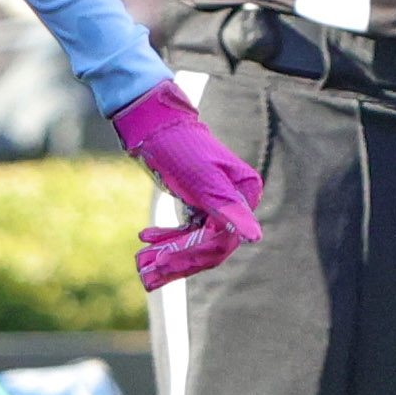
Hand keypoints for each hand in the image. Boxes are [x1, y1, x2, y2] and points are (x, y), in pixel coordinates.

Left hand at [114, 83, 265, 289]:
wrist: (153, 123)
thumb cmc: (178, 147)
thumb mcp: (202, 181)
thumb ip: (228, 210)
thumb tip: (255, 238)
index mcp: (244, 194)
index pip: (223, 240)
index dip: (194, 255)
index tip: (163, 262)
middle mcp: (236, 200)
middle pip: (209, 244)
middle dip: (177, 259)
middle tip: (147, 272)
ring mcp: (217, 202)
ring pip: (196, 240)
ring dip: (168, 252)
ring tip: (141, 262)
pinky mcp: (199, 202)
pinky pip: (187, 230)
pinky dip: (167, 237)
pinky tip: (146, 237)